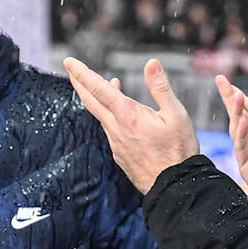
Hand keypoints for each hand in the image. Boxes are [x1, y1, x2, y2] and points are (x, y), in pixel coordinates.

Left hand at [63, 57, 199, 193]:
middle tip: (69, 68)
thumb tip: (151, 63)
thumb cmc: (178, 151)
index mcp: (128, 116)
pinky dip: (108, 115)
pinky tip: (118, 115)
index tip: (69, 62)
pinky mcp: (119, 154)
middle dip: (78, 82)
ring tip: (104, 85)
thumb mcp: (177, 114)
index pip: (99, 89)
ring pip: (100, 116)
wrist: (173, 187)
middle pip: (90, 101)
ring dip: (97, 98)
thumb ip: (161, 87)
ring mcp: (116, 143)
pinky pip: (109, 130)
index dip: (82, 73)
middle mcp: (116, 129)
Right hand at [215, 75, 247, 209]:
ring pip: (238, 128)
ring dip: (237, 112)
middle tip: (220, 80)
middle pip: (239, 115)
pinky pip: (241, 147)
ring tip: (237, 95)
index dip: (240, 97)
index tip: (228, 82)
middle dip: (230, 98)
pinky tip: (243, 121)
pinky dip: (241, 134)